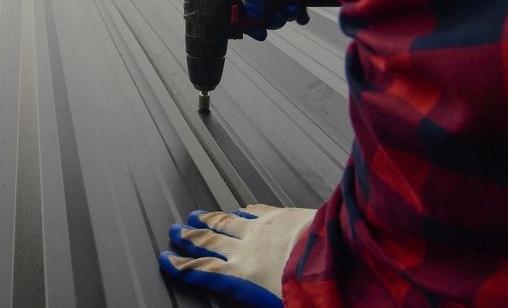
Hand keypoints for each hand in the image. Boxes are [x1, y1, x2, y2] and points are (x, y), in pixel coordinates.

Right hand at [159, 205, 316, 307]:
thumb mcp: (275, 306)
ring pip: (228, 221)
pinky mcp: (283, 216)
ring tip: (196, 215)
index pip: (202, 269)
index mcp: (242, 276)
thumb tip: (251, 298)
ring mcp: (263, 229)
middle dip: (189, 236)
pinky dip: (244, 210)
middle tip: (175, 231)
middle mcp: (247, 249)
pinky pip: (256, 210)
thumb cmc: (311, 290)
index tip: (168, 259)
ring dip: (209, 219)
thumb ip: (258, 297)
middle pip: (209, 240)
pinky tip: (240, 208)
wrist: (339, 256)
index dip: (182, 265)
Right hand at [236, 0, 309, 39]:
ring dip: (286, 17)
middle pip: (262, 16)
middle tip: (280, 17)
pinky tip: (302, 14)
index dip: (248, 24)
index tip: (259, 32)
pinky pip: (296, 10)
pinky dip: (299, 16)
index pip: (240, 12)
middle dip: (271, 20)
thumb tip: (255, 17)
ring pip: (279, 14)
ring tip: (294, 9)